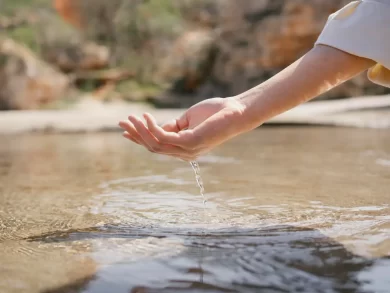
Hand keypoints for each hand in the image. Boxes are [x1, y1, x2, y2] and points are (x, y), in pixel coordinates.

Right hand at [119, 97, 245, 160]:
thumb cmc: (215, 113)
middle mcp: (184, 153)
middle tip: (121, 122)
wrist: (236, 111)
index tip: (125, 130)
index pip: (157, 146)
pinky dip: (152, 127)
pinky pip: (164, 137)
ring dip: (140, 130)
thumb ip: (172, 126)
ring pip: (155, 144)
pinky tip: (146, 117)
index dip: (140, 138)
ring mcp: (187, 150)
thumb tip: (154, 127)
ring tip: (130, 117)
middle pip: (152, 147)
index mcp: (184, 148)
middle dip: (135, 135)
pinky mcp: (190, 143)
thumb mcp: (187, 120)